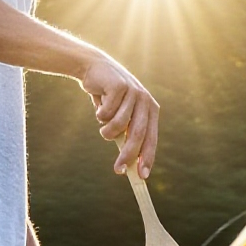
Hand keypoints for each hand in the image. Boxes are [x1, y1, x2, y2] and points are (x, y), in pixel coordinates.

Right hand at [80, 56, 159, 178]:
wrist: (94, 69)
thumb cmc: (108, 99)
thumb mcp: (120, 119)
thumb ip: (126, 136)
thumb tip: (127, 166)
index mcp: (150, 110)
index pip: (151, 139)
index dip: (147, 158)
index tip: (142, 176)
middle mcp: (145, 101)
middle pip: (138, 135)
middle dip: (128, 155)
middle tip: (118, 170)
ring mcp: (134, 92)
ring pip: (118, 125)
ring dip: (106, 131)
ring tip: (102, 125)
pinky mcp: (120, 86)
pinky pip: (106, 114)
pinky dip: (99, 114)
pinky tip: (99, 102)